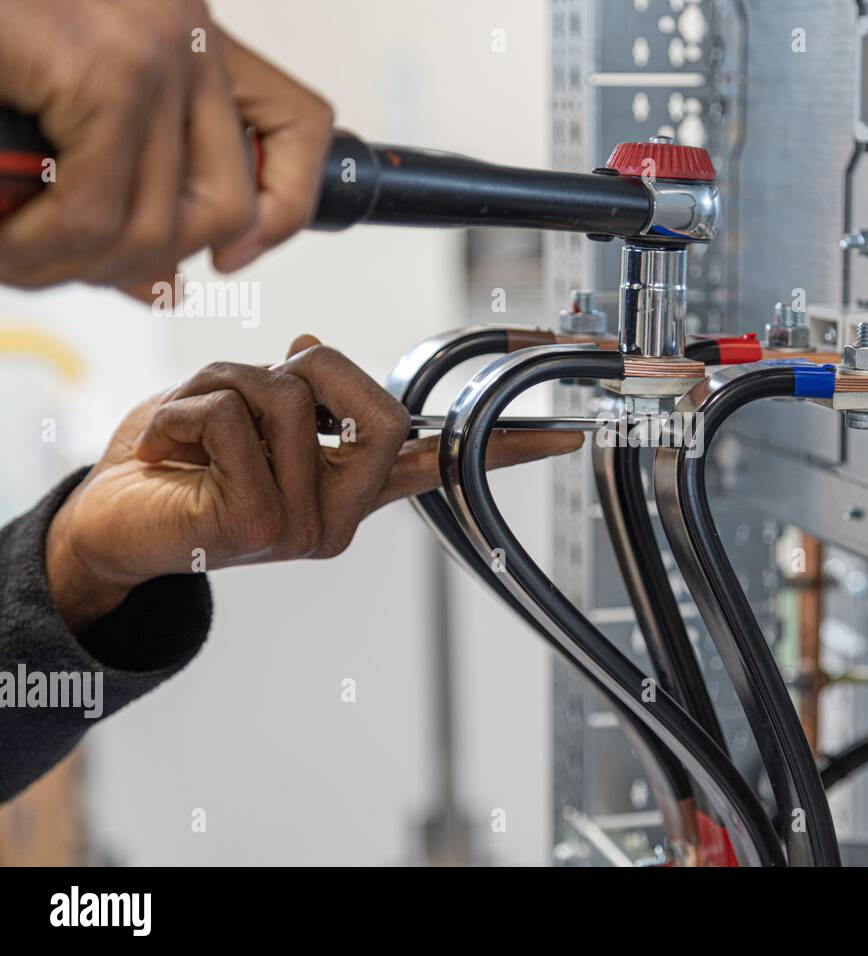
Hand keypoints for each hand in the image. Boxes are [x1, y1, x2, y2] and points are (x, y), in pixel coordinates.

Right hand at [0, 0, 332, 291]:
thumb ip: (115, 185)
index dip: (282, 210)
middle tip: (65, 267)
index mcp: (185, 32)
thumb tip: (157, 284)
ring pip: (157, 226)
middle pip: (228, 204)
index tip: (227, 258)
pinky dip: (39, 249)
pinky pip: (94, 210)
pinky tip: (3, 242)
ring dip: (74, 268)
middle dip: (144, 264)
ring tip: (14, 258)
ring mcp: (153, 46)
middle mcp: (185, 30)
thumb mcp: (60, 108)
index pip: (300, 126)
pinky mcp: (104, 67)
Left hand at [45, 336, 582, 633]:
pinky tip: (166, 451)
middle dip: (308, 370)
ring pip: (290, 399)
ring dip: (218, 386)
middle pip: (380, 408)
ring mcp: (305, 528)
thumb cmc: (179, 464)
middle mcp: (342, 516)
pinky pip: (237, 417)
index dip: (508, 447)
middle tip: (256, 382)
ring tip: (187, 430)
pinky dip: (184, 408)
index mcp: (352, 487)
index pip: (446, 463)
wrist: (105, 522)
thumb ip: (298, 388)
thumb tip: (311, 355)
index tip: (570, 435)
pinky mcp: (258, 526)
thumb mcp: (248, 408)